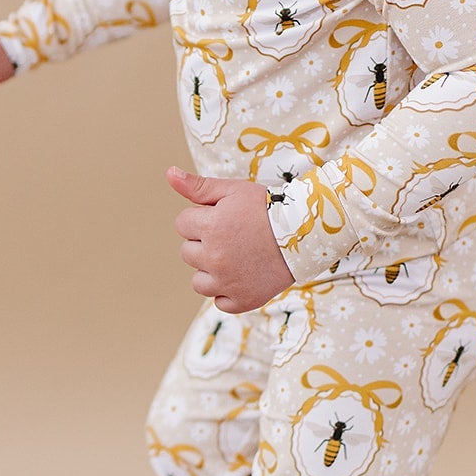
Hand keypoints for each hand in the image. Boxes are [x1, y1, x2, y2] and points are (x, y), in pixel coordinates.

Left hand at [168, 166, 294, 313]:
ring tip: (236, 256)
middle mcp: (215, 257)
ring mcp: (228, 283)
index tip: (223, 217)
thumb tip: (169, 174)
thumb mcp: (233, 190)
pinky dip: (228, 291)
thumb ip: (198, 186)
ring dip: (211, 270)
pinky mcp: (243, 300)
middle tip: (233, 236)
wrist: (305, 233)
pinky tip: (244, 275)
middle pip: (187, 252)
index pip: (183, 223)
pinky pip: (219, 301)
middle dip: (204, 243)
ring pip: (198, 281)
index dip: (201, 218)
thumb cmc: (268, 208)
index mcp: (210, 228)